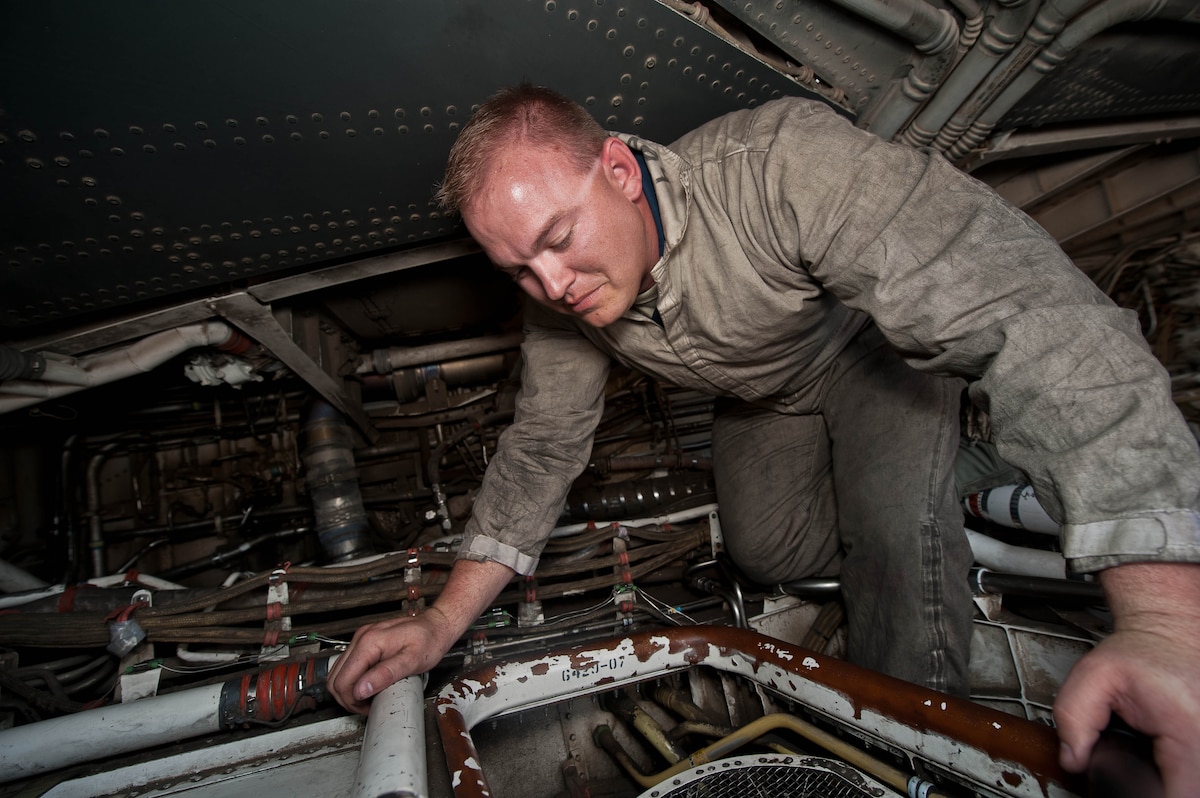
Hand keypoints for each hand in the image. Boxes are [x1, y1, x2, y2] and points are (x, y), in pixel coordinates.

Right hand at [326, 557, 516, 713]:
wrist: (436, 626)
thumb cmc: (429, 641)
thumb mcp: (412, 661)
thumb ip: (385, 674)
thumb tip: (360, 690)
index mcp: (369, 642)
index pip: (343, 680)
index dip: (351, 700)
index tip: (368, 708)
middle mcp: (361, 638)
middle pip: (335, 678)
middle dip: (347, 698)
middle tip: (366, 707)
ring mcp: (361, 638)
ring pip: (338, 672)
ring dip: (348, 690)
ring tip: (368, 699)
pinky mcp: (365, 641)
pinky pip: (348, 665)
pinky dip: (353, 680)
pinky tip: (368, 686)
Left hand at [1054, 562, 1199, 797]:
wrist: (1169, 628)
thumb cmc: (1140, 651)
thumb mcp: (1093, 677)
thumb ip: (1073, 720)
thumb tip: (1073, 760)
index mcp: (1189, 730)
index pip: (1181, 794)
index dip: (1150, 794)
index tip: (1131, 783)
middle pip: (1188, 791)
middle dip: (1156, 787)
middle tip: (1135, 765)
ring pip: (1192, 785)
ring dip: (1170, 780)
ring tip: (1149, 757)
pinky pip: (1194, 775)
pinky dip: (1178, 772)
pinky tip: (1163, 758)